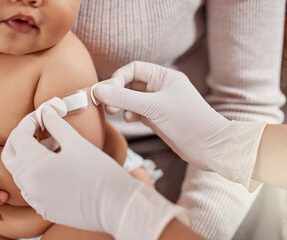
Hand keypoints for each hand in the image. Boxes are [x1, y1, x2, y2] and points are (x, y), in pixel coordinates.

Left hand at [2, 103, 188, 238]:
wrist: (115, 205)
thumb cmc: (100, 173)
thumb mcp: (77, 143)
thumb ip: (56, 124)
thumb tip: (46, 111)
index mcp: (35, 165)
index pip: (18, 136)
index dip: (29, 120)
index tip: (43, 114)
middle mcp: (29, 185)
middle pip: (10, 154)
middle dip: (20, 137)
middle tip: (38, 127)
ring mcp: (35, 199)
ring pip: (18, 171)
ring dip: (27, 154)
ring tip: (50, 145)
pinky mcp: (43, 208)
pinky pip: (29, 186)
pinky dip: (34, 172)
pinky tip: (53, 165)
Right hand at [93, 61, 265, 187]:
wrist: (210, 147)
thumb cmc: (188, 121)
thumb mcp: (154, 107)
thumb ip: (124, 98)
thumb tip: (98, 90)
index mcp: (164, 76)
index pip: (133, 69)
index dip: (117, 78)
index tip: (106, 92)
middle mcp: (160, 87)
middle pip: (130, 84)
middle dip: (117, 92)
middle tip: (105, 104)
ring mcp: (158, 104)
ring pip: (132, 99)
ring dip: (121, 104)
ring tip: (115, 113)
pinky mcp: (157, 118)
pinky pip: (137, 111)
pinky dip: (130, 114)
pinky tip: (131, 120)